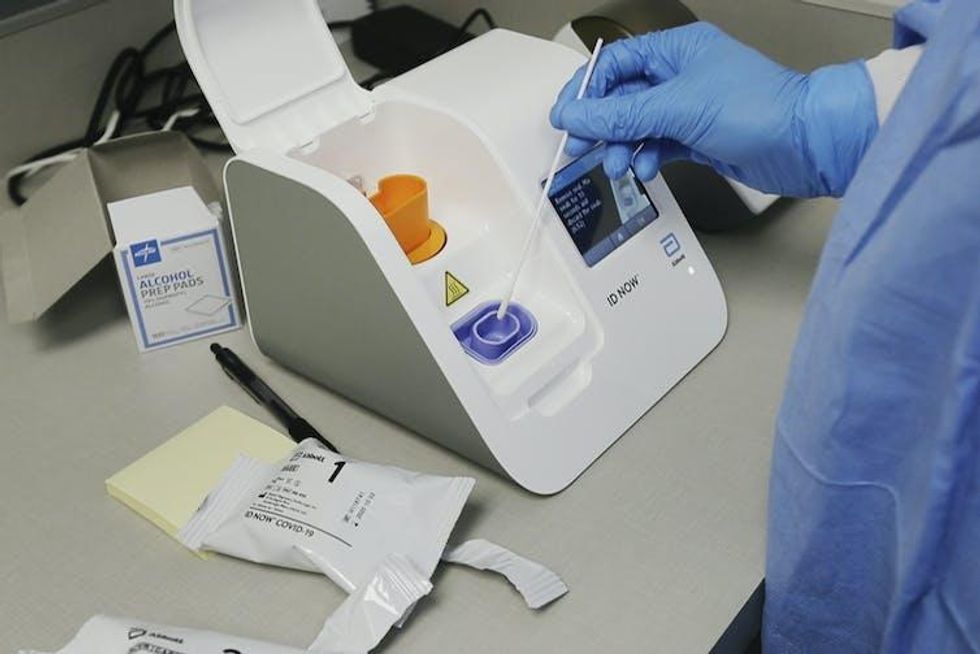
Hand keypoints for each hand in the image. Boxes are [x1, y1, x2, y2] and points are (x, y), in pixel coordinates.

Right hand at [550, 23, 877, 197]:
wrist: (806, 143)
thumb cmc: (759, 108)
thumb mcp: (677, 108)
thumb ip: (621, 116)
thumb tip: (577, 116)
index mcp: (676, 50)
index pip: (614, 65)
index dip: (586, 91)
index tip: (567, 118)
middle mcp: (681, 75)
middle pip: (622, 98)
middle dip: (601, 124)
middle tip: (581, 147)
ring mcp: (690, 108)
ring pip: (638, 125)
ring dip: (622, 146)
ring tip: (616, 164)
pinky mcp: (699, 137)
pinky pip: (658, 145)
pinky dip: (647, 157)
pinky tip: (647, 168)